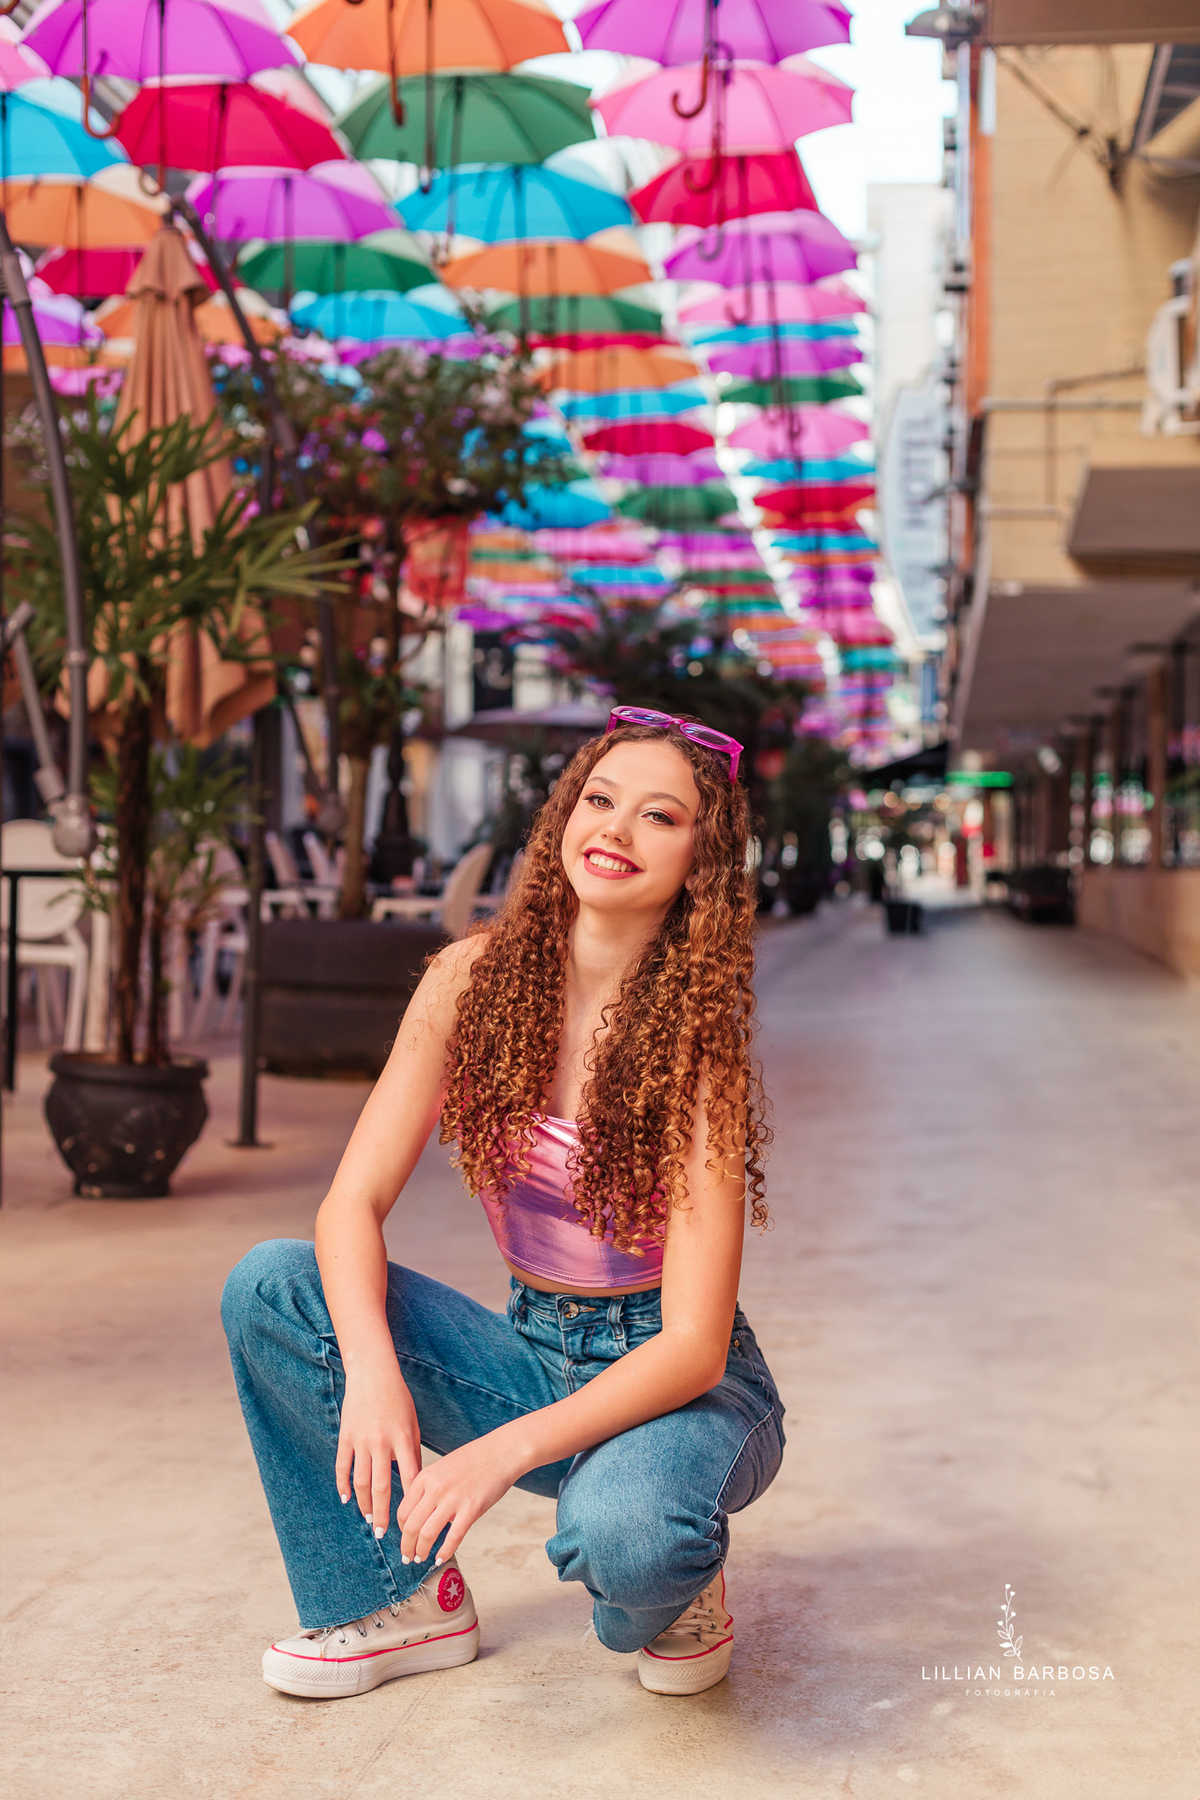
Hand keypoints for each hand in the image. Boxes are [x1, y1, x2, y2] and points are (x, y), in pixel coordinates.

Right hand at [335, 1362, 421, 1537]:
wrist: (373, 1374)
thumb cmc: (398, 1399)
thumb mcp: (412, 1423)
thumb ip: (412, 1452)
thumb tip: (413, 1484)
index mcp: (404, 1438)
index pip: (409, 1478)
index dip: (410, 1502)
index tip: (412, 1521)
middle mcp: (382, 1442)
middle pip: (382, 1487)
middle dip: (384, 1513)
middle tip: (384, 1533)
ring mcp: (362, 1440)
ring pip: (361, 1481)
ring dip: (364, 1504)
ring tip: (369, 1520)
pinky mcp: (346, 1436)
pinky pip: (343, 1466)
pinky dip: (343, 1484)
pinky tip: (346, 1499)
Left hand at [396, 1433, 521, 1565]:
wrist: (501, 1452)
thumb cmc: (474, 1459)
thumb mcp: (442, 1467)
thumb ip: (428, 1488)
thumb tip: (421, 1514)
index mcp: (425, 1477)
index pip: (403, 1511)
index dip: (402, 1530)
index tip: (405, 1538)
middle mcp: (435, 1488)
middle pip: (411, 1526)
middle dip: (406, 1546)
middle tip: (407, 1557)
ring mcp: (453, 1499)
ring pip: (427, 1535)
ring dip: (421, 1552)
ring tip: (421, 1559)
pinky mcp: (471, 1509)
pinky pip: (453, 1538)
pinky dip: (444, 1552)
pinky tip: (440, 1558)